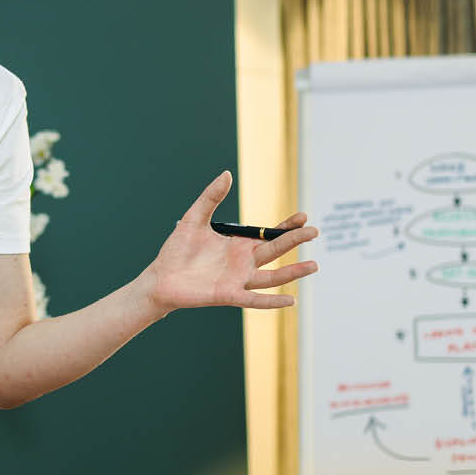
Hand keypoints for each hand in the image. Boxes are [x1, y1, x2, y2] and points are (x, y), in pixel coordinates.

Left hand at [145, 171, 317, 315]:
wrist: (161, 277)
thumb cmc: (177, 250)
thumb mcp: (194, 218)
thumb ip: (211, 197)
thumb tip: (226, 174)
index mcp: (239, 244)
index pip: (269, 234)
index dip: (287, 226)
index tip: (303, 217)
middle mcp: (244, 262)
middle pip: (276, 250)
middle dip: (295, 240)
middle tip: (314, 231)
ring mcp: (238, 280)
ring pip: (272, 277)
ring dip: (293, 272)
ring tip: (314, 265)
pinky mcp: (228, 295)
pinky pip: (254, 300)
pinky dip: (272, 301)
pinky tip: (290, 300)